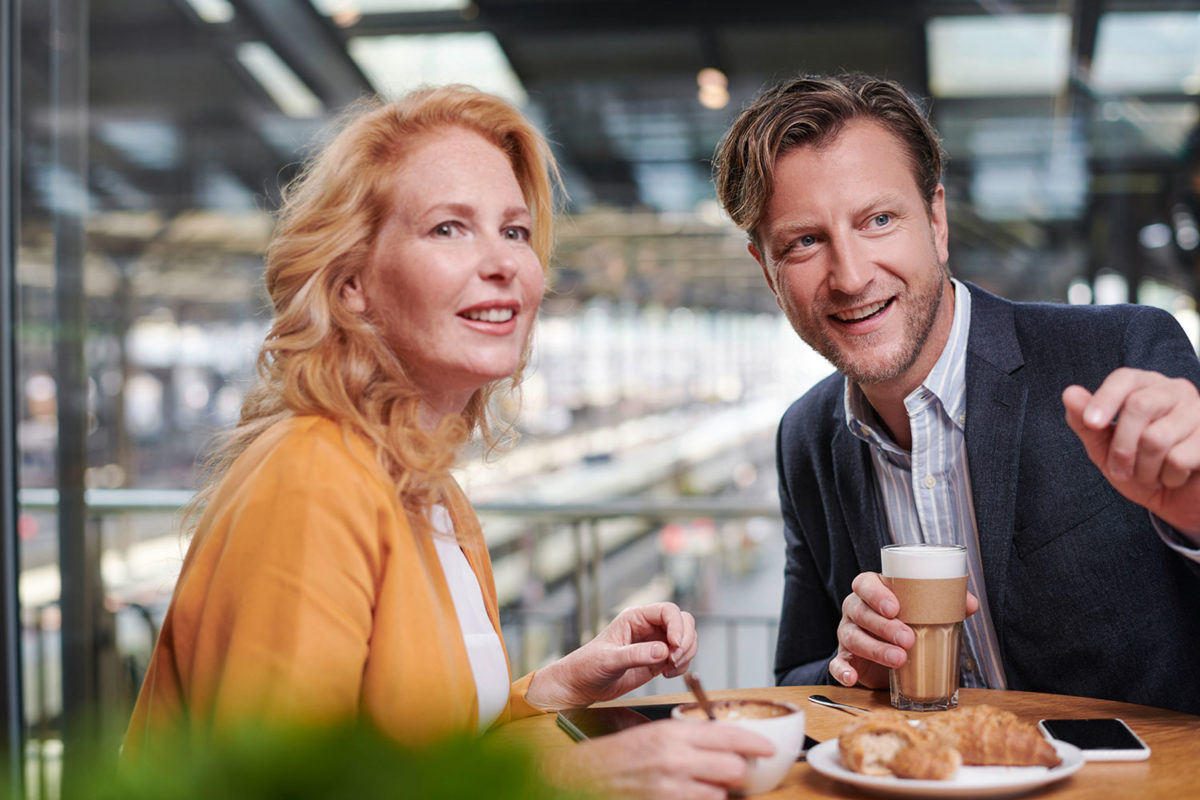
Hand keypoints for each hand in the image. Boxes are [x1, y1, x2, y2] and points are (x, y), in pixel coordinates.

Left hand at [526, 602, 696, 709]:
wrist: (581, 685)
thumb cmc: (587, 666)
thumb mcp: (609, 660)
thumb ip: (636, 654)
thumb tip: (663, 651)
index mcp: (635, 617)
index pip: (668, 611)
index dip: (677, 625)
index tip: (676, 645)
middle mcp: (648, 627)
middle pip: (683, 621)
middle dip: (686, 640)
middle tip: (675, 659)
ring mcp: (655, 643)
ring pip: (686, 639)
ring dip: (686, 654)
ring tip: (670, 668)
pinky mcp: (658, 660)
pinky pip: (681, 657)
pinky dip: (682, 666)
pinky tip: (668, 674)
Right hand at [547, 719, 773, 799]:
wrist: (584, 779)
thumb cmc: (618, 756)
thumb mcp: (654, 734)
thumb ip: (688, 737)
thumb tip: (724, 742)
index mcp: (673, 733)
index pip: (728, 736)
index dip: (756, 743)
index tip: (769, 748)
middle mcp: (675, 760)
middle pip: (733, 767)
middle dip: (737, 771)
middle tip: (732, 770)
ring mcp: (671, 788)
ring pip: (720, 794)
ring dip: (718, 791)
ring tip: (702, 785)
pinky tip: (689, 795)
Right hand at [829, 572, 978, 687]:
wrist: (890, 653)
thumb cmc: (906, 623)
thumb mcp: (923, 611)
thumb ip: (944, 604)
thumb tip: (970, 603)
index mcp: (871, 592)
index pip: (865, 584)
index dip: (876, 594)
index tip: (894, 607)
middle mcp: (855, 610)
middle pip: (861, 612)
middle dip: (884, 626)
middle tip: (908, 639)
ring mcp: (847, 634)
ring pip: (853, 638)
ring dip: (875, 649)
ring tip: (899, 660)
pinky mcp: (846, 659)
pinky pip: (837, 664)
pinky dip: (842, 671)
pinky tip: (852, 678)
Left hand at [1063, 368, 1199, 539]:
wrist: (1177, 499)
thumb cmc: (1139, 466)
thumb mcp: (1104, 447)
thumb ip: (1085, 422)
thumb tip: (1070, 393)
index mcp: (1146, 386)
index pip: (1125, 378)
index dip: (1105, 399)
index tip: (1091, 423)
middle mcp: (1176, 391)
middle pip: (1139, 405)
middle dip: (1121, 446)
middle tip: (1119, 470)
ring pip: (1157, 437)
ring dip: (1144, 468)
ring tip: (1149, 475)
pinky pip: (1179, 459)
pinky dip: (1168, 477)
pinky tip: (1175, 477)